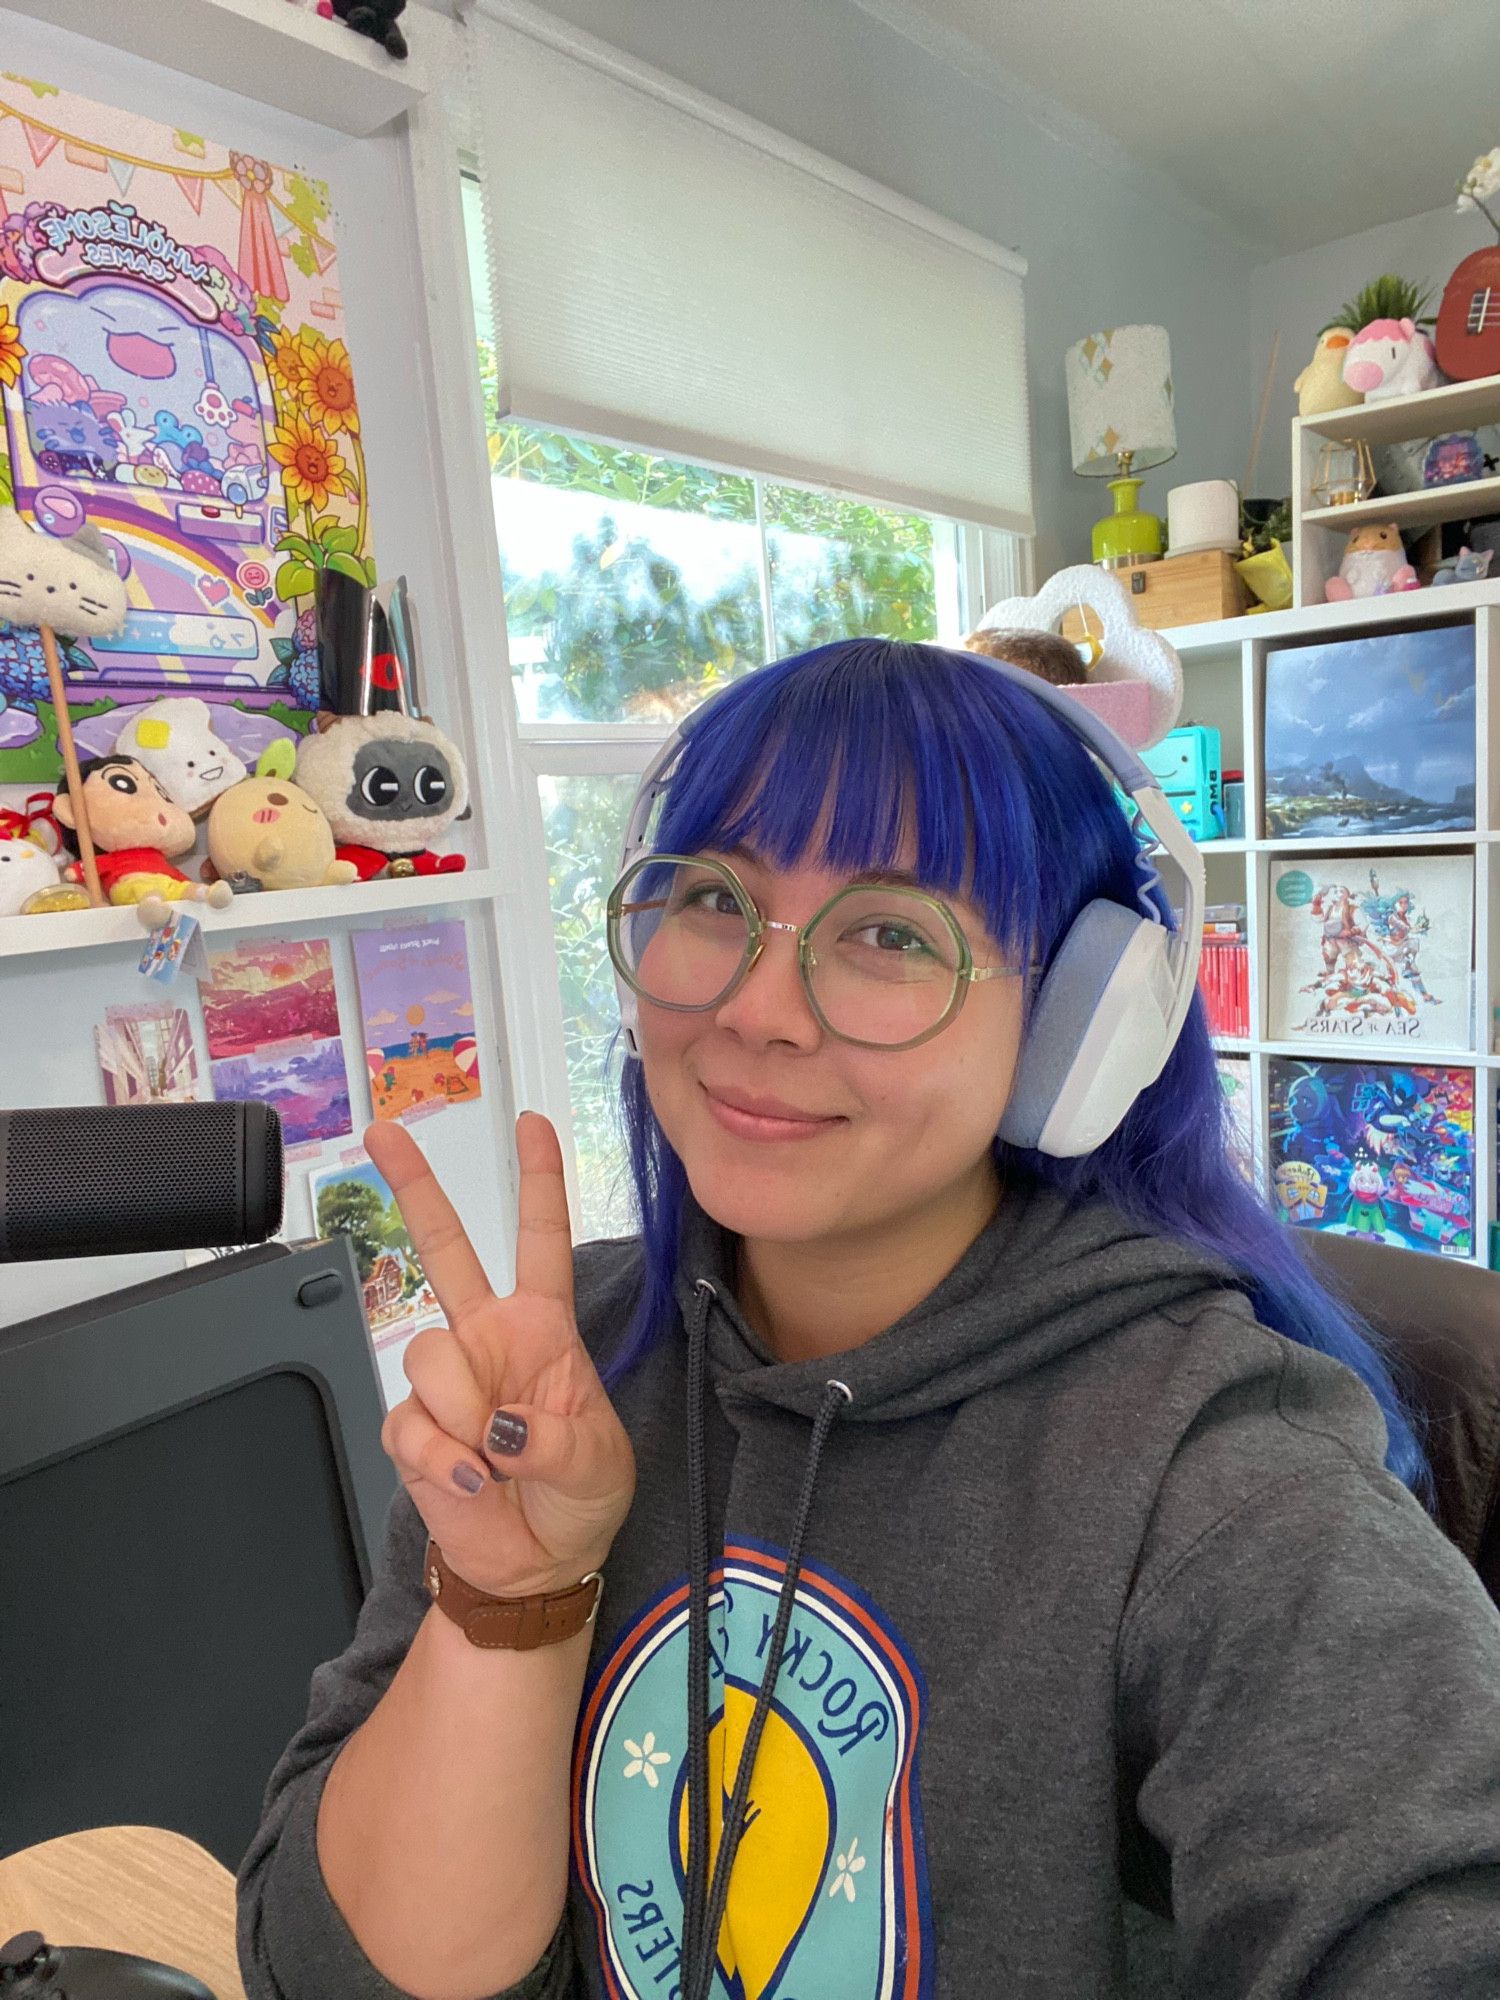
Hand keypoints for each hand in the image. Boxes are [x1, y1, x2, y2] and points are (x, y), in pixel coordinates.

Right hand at [370, 1112, 635, 1599]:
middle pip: (445, 1248)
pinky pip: (412, 1425)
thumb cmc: (579, 1499)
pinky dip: (445, 1459)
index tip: (531, 1124)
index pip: (541, 1239)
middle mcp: (488, 1339)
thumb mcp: (597, 1464)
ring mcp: (447, 1381)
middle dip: (414, 1186)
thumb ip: (554, 1439)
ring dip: (467, 1414)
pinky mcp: (412, 1428)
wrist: (536, 1566)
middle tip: (383, 1132)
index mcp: (544, 1328)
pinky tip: (473, 1479)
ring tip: (497, 1457)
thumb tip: (501, 1427)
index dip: (538, 1179)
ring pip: (430, 1354)